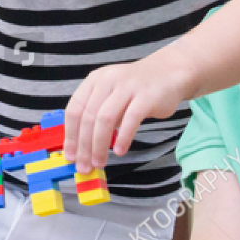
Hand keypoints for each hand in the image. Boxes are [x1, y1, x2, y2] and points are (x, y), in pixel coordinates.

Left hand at [62, 50, 193, 172]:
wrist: (169, 72)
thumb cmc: (136, 89)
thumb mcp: (111, 94)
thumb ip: (97, 114)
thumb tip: (81, 147)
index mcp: (94, 80)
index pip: (74, 109)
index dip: (70, 135)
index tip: (70, 156)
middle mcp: (108, 80)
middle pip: (88, 117)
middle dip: (84, 146)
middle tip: (84, 167)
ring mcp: (127, 87)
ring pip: (105, 119)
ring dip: (99, 145)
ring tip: (100, 163)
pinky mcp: (146, 96)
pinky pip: (130, 120)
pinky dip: (123, 138)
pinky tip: (120, 151)